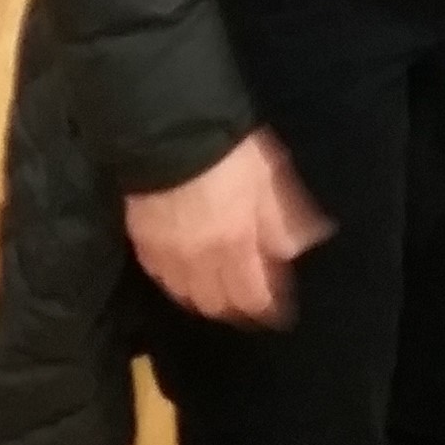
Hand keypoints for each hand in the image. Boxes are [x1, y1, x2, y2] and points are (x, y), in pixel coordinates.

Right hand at [124, 129, 334, 325]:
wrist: (167, 130)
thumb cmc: (228, 149)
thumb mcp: (268, 176)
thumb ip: (284, 217)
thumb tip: (301, 248)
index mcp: (236, 244)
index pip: (253, 296)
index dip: (268, 308)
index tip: (279, 314)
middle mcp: (201, 260)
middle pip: (218, 303)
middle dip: (236, 309)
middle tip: (250, 304)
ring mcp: (168, 256)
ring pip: (188, 297)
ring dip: (206, 299)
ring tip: (220, 293)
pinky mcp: (142, 244)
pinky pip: (161, 279)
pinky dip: (177, 284)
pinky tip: (186, 275)